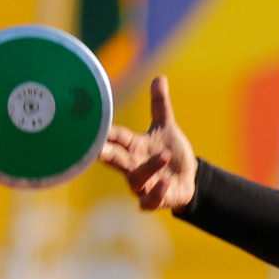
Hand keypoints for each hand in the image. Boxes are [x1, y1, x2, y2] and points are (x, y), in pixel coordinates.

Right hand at [99, 75, 196, 211]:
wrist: (189, 180)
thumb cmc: (171, 153)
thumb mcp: (167, 127)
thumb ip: (160, 105)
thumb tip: (159, 77)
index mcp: (133, 146)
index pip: (116, 136)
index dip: (105, 131)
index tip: (90, 124)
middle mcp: (132, 165)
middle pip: (113, 159)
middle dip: (103, 154)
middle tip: (96, 149)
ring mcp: (142, 184)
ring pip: (136, 178)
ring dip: (149, 167)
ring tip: (165, 156)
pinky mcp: (154, 199)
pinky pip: (149, 201)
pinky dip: (156, 193)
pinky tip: (165, 184)